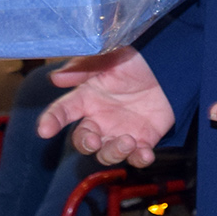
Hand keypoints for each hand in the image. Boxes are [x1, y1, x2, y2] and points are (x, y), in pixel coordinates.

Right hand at [36, 47, 173, 167]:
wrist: (172, 65)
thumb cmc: (138, 58)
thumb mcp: (110, 56)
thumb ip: (84, 68)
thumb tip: (55, 78)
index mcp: (88, 96)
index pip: (63, 111)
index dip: (51, 120)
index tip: (44, 130)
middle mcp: (101, 118)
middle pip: (83, 140)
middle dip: (84, 144)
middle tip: (93, 139)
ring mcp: (121, 131)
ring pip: (106, 154)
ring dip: (113, 153)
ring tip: (128, 141)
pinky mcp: (144, 140)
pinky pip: (136, 158)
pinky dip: (139, 159)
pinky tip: (146, 152)